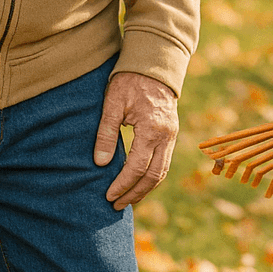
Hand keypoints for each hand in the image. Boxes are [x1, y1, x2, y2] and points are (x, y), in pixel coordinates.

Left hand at [95, 71, 177, 209]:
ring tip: (127, 200)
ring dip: (145, 189)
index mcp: (152, 129)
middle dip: (135, 193)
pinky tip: (138, 183)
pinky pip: (164, 162)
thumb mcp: (113, 103)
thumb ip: (106, 133)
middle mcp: (166, 135)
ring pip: (162, 171)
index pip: (137, 167)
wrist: (154, 66)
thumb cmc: (130, 81)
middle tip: (116, 205)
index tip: (108, 195)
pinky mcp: (171, 134)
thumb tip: (100, 164)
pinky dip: (152, 177)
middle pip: (154, 175)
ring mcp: (172, 135)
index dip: (122, 184)